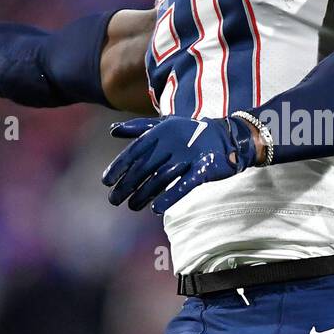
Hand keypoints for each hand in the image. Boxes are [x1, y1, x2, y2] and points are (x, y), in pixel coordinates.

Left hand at [102, 115, 259, 213]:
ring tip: (131, 206)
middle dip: (127, 184)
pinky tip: (156, 209)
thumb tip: (112, 130)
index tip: (106, 181)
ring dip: (144, 194)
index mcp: (161, 132)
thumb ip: (139, 128)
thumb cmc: (190, 133)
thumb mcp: (165, 125)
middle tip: (114, 200)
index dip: (119, 166)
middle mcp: (172, 143)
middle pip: (144, 167)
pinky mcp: (203, 169)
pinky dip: (170, 196)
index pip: (135, 151)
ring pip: (160, 178)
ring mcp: (188, 156)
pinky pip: (184, 185)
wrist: (227, 137)